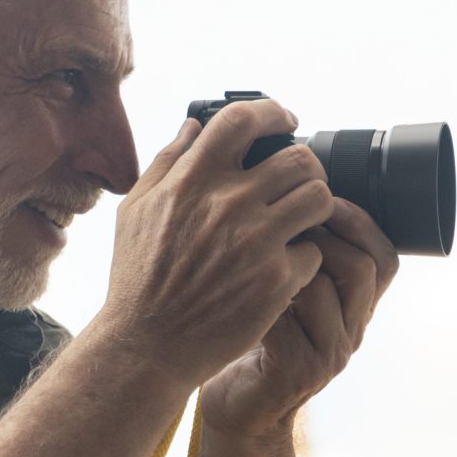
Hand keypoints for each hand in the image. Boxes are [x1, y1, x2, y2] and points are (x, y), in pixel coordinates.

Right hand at [93, 98, 336, 390]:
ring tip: (304, 217)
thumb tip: (195, 126)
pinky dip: (306, 256)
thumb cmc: (139, 278)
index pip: (242, 120)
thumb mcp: (136, 211)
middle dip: (307, 164)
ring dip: (318, 204)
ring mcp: (256, 242)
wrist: (147, 345)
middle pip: (299, 157)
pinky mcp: (276, 280)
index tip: (284, 119)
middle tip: (302, 178)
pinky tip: (289, 265)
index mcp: (192, 180)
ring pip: (320, 199)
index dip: (272, 112)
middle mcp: (227, 205)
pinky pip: (315, 251)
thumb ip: (167, 162)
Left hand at [200, 197, 400, 436]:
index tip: (324, 194)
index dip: (361, 222)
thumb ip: (302, 257)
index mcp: (356, 307)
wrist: (243, 410)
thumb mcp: (290, 296)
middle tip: (284, 218)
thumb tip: (288, 187)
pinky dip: (258, 298)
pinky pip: (285, 322)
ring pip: (324, 290)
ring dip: (286, 262)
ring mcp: (329, 355)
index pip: (385, 257)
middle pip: (364, 268)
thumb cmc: (259, 339)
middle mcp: (352, 330)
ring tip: (255, 250)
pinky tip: (233, 287)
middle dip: (323, 234)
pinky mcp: (299, 373)